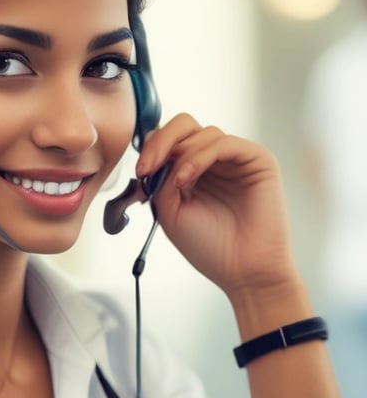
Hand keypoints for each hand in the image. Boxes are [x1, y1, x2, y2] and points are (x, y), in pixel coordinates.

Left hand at [136, 114, 297, 299]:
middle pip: (185, 126)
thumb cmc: (210, 247)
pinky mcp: (258, 160)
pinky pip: (223, 143)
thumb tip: (154, 157)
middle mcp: (215, 160)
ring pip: (203, 132)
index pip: (170, 141)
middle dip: (161, 142)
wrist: (243, 271)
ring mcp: (237, 158)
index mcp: (194, 170)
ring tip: (175, 184)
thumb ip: (160, 179)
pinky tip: (186, 178)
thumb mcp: (169, 210)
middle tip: (147, 167)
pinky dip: (199, 157)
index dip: (152, 148)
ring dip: (180, 155)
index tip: (140, 171)